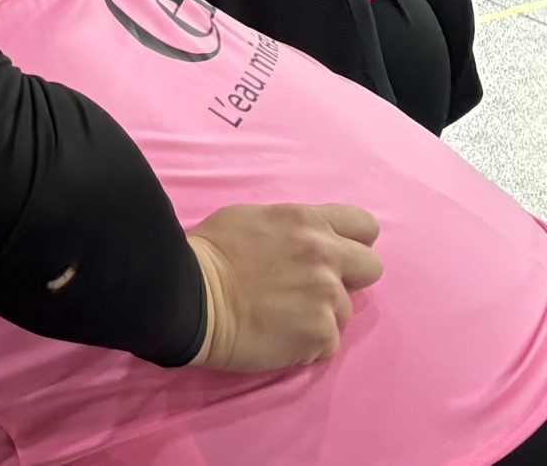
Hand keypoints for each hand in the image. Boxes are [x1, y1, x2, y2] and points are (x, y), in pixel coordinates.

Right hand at [186, 203, 383, 371]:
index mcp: (307, 222)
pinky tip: (278, 334)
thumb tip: (306, 240)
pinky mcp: (321, 334)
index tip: (334, 253)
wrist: (189, 298)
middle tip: (313, 287)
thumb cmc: (209, 254)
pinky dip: (307, 342)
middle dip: (348, 278)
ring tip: (281, 315)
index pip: (363, 225)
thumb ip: (291, 229)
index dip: (353, 241)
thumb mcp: (250, 218)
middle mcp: (325, 256)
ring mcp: (326, 297)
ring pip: (344, 310)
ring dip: (319, 313)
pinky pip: (328, 341)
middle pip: (371, 267)